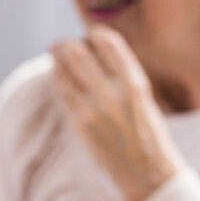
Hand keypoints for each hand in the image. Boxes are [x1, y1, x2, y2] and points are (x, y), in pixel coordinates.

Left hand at [50, 25, 184, 200]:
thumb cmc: (144, 127)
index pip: (109, 43)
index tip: (89, 34)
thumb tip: (93, 47)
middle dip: (68, 44)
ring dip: (57, 59)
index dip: (95, 34)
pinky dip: (57, 78)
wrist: (144, 166)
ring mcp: (93, 108)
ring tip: (55, 54)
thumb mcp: (141, 93)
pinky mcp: (79, 122)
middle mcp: (113, 92)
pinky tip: (57, 74)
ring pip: (65, 71)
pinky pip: (62, 92)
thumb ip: (120, 72)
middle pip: (80, 54)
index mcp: (134, 81)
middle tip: (61, 43)